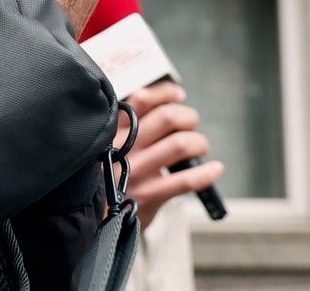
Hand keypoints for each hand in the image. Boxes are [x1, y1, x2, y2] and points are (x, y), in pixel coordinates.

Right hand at [118, 81, 224, 227]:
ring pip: (180, 145)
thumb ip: (130, 125)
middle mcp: (125, 146)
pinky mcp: (148, 195)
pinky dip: (207, 173)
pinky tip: (214, 169)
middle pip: (167, 117)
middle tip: (191, 126)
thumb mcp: (109, 144)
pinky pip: (186, 180)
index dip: (166, 92)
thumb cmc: (110, 175)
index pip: (142, 99)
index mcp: (114, 130)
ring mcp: (136, 171)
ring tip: (199, 148)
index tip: (178, 95)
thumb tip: (167, 103)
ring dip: (199, 143)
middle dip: (188, 117)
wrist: (95, 216)